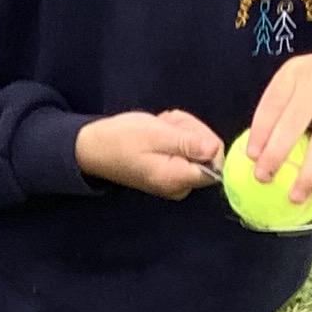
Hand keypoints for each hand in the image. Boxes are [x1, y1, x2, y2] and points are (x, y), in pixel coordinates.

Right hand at [74, 108, 223, 198]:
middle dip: (191, 131)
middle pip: (209, 153)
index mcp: (178, 179)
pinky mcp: (174, 172)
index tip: (182, 131)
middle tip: (165, 125)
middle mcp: (182, 186)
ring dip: (182, 130)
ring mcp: (178, 181)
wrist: (95, 148)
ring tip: (160, 128)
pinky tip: (160, 132)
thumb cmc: (121, 139)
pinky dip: (177, 135)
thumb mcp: (156, 134)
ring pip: (199, 147)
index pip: (216, 163)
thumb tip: (216, 150)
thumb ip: (188, 143)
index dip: (206, 140)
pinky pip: (188, 149)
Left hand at [243, 35, 311, 209]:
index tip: (250, 157)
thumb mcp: (308, 74)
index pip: (270, 105)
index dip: (258, 133)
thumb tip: (264, 146)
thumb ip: (288, 101)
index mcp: (295, 72)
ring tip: (296, 197)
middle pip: (290, 126)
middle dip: (274, 157)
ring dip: (307, 176)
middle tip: (263, 179)